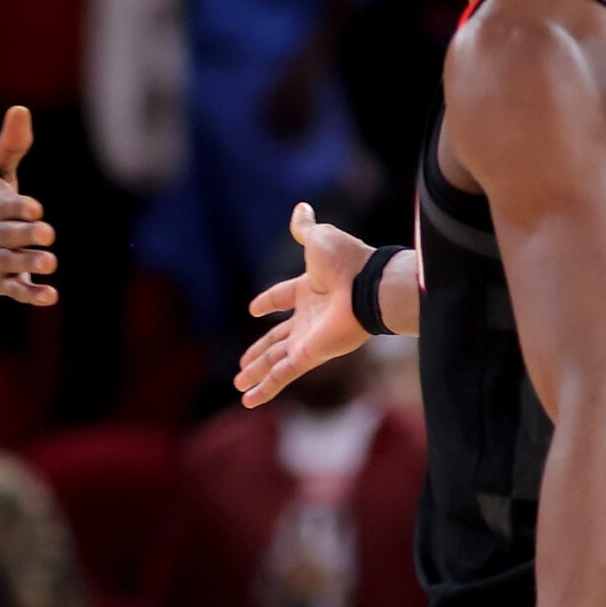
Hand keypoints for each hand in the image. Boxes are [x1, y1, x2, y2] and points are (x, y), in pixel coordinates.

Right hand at [0, 105, 56, 304]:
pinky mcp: (1, 282)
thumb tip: (21, 109)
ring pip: (12, 264)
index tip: (35, 207)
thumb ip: (10, 144)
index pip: (4, 206)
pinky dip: (31, 295)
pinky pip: (15, 290)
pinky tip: (51, 296)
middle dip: (26, 235)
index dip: (19, 207)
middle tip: (47, 233)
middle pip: (9, 235)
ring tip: (50, 261)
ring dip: (30, 263)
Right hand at [235, 203, 374, 407]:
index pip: (283, 297)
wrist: (366, 285)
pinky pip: (283, 374)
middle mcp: (308, 316)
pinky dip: (266, 388)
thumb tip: (301, 207)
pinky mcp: (310, 354)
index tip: (253, 309)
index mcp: (309, 287)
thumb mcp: (318, 239)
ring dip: (256, 372)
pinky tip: (249, 400)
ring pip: (275, 359)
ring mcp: (308, 338)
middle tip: (242, 365)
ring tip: (239, 385)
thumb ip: (304, 228)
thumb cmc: (346, 260)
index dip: (267, 301)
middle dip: (258, 352)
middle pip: (275, 338)